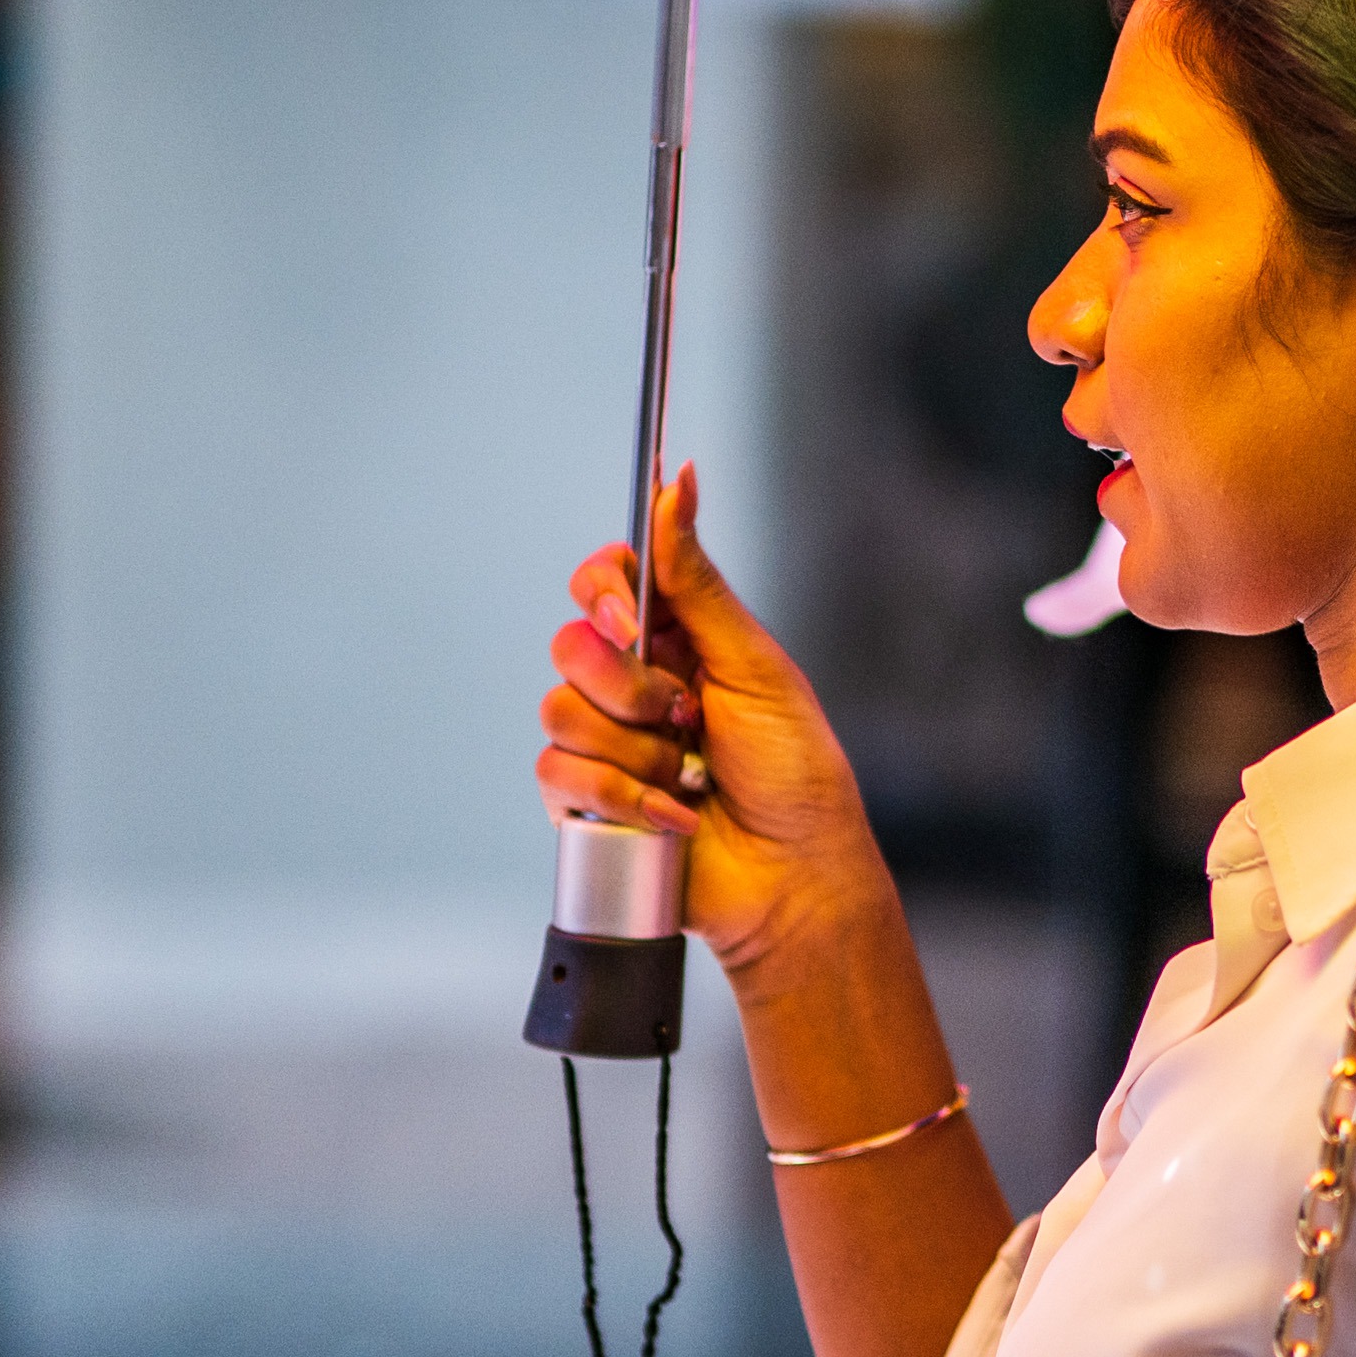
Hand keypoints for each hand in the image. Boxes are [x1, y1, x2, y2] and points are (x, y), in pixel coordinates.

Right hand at [536, 466, 887, 988]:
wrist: (792, 876)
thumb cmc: (794, 773)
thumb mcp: (754, 665)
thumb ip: (698, 581)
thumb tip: (680, 480)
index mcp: (677, 638)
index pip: (608, 579)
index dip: (606, 589)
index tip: (631, 620)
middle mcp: (633, 684)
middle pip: (572, 642)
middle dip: (630, 684)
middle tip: (686, 713)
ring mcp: (605, 742)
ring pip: (560, 709)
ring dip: (638, 748)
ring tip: (689, 772)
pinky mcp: (587, 801)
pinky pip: (561, 772)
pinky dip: (626, 795)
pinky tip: (675, 812)